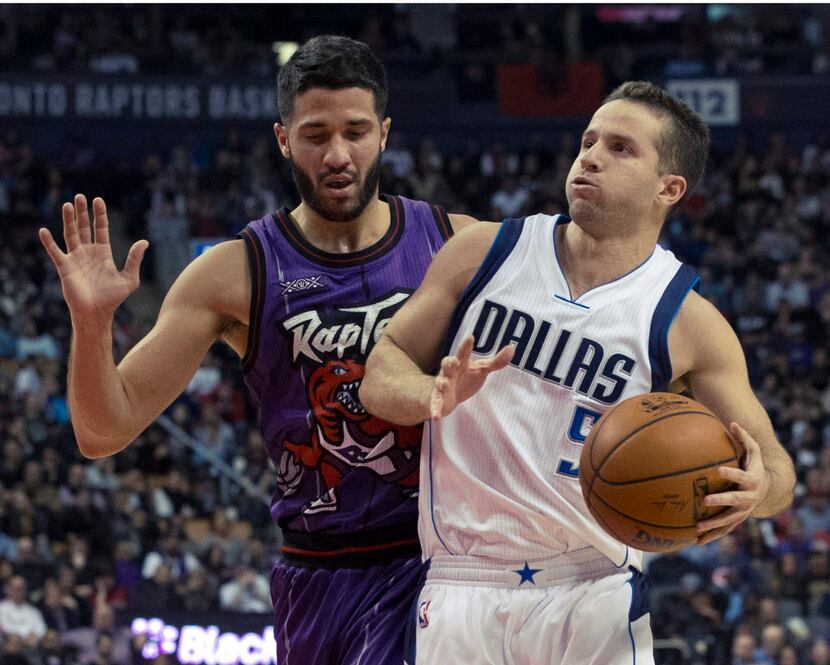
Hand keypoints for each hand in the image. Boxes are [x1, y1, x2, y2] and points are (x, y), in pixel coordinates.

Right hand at [39, 194, 147, 327]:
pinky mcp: (64, 267)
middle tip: (80, 196)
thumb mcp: (129, 278)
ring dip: (68, 220)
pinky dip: (49, 242)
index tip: (98, 200)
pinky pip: (55, 252)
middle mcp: (88, 252)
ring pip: (70, 234)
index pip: (100, 229)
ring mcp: (75, 258)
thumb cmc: (113, 298)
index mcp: (103, 253)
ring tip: (67, 205)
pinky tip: (44, 230)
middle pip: (84, 227)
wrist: (97, 313)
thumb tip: (144, 241)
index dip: (99, 215)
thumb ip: (134, 260)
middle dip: (82, 212)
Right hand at [429, 335, 513, 419]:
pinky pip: (435, 404)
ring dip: (441, 383)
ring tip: (444, 385)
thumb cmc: (466, 378)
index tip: (470, 337)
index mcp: (461, 362)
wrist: (449, 396)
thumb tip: (512, 348)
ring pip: (440, 382)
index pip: (464, 352)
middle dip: (449, 362)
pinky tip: (436, 417)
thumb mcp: (482, 369)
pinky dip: (435, 409)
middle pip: (447, 364)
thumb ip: (496, 361)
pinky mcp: (438, 399)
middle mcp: (449, 372)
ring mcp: (442, 385)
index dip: (467, 345)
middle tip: (454, 362)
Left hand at [696, 422, 768, 544]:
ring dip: (713, 525)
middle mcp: (748, 498)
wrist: (767, 490)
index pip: (742, 476)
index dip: (732, 473)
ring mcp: (743, 512)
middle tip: (706, 500)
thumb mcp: (753, 451)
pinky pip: (724, 530)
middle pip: (734, 501)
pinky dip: (712, 536)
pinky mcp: (737, 520)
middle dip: (721, 500)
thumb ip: (744, 438)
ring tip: (697, 528)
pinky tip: (696, 542)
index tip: (719, 470)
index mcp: (751, 481)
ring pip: (728, 520)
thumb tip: (733, 422)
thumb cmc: (755, 467)